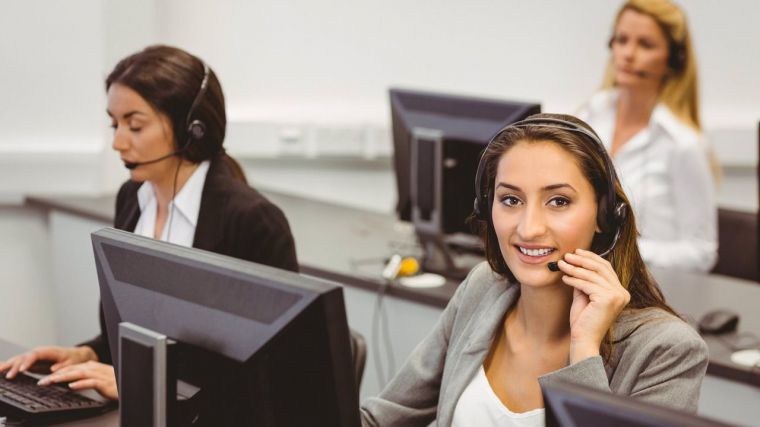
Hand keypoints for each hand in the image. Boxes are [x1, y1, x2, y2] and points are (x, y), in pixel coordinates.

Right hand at [0, 346, 97, 378]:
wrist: (77, 355)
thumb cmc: (74, 359)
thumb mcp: (71, 364)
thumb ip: (62, 367)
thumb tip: (53, 370)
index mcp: (49, 351)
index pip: (35, 355)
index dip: (28, 362)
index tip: (22, 370)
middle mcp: (39, 352)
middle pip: (24, 357)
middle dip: (15, 366)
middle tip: (8, 376)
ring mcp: (34, 356)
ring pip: (18, 359)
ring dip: (8, 365)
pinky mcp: (31, 362)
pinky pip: (18, 363)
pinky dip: (9, 366)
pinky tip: (0, 369)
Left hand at [38, 361, 117, 399]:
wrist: (131, 382)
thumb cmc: (116, 382)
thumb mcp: (99, 378)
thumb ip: (86, 378)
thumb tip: (72, 382)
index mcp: (93, 366)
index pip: (71, 367)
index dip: (57, 372)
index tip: (45, 379)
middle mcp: (95, 368)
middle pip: (72, 369)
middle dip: (56, 375)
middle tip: (42, 381)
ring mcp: (100, 375)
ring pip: (78, 374)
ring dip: (64, 377)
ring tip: (52, 381)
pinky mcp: (105, 383)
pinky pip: (91, 382)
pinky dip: (81, 384)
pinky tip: (72, 386)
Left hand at [558, 249, 629, 363]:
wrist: (583, 339)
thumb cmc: (583, 320)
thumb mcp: (585, 295)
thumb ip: (584, 280)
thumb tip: (575, 261)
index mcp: (620, 292)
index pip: (606, 268)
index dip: (591, 258)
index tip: (577, 251)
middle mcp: (622, 293)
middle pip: (601, 268)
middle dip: (582, 260)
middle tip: (567, 255)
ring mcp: (617, 296)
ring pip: (592, 275)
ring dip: (574, 268)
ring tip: (561, 265)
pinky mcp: (607, 299)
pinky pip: (586, 284)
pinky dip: (574, 279)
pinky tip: (564, 278)